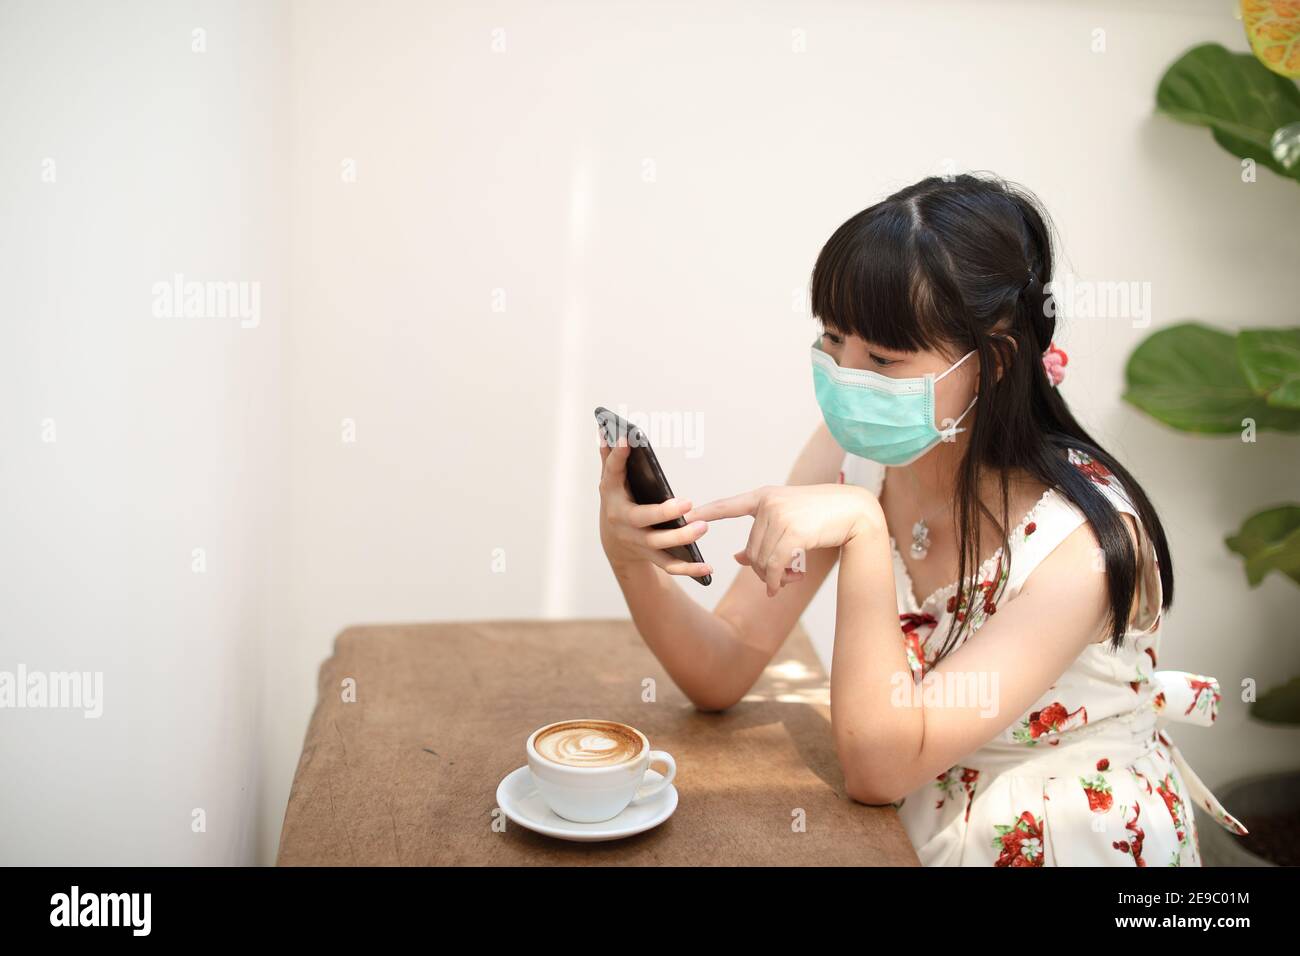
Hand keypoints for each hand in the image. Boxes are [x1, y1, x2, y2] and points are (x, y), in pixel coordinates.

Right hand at [596, 425, 713, 577]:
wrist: (614, 542)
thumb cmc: (619, 501)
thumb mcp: (611, 480)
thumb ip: (611, 457)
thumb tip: (606, 429)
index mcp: (611, 494)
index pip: (612, 473)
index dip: (618, 457)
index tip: (628, 439)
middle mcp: (622, 520)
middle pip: (642, 518)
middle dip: (664, 512)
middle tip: (688, 502)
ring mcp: (636, 541)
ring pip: (658, 544)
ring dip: (681, 537)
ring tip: (704, 526)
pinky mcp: (650, 557)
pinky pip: (670, 566)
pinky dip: (690, 570)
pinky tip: (709, 567)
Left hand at [684, 483, 882, 596]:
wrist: (854, 511)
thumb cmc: (821, 517)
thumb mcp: (789, 522)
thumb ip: (764, 536)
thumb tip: (737, 559)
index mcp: (764, 496)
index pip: (728, 505)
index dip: (706, 513)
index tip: (685, 518)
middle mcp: (768, 503)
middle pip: (750, 548)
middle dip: (762, 569)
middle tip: (780, 579)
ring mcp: (780, 515)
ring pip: (762, 559)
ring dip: (774, 576)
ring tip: (790, 579)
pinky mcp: (793, 531)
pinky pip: (775, 565)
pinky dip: (776, 580)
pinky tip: (782, 586)